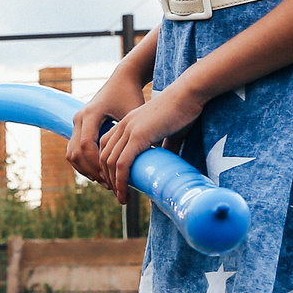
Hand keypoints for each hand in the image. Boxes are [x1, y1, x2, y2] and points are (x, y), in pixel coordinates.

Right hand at [65, 81, 148, 191]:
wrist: (123, 79)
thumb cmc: (132, 94)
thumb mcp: (134, 113)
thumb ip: (135, 134)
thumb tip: (147, 161)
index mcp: (91, 113)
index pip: (86, 145)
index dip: (97, 164)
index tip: (112, 177)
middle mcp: (79, 118)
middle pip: (75, 152)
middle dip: (91, 171)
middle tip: (109, 185)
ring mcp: (76, 122)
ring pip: (71, 154)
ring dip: (86, 170)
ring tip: (105, 181)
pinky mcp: (79, 126)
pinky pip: (74, 150)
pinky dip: (84, 164)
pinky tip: (100, 173)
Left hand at [94, 83, 204, 201]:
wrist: (189, 93)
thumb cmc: (184, 111)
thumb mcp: (170, 132)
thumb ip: (165, 146)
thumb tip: (167, 160)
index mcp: (127, 123)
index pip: (106, 147)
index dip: (108, 166)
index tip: (117, 182)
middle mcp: (123, 126)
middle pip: (104, 156)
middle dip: (107, 178)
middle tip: (118, 194)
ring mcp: (128, 130)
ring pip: (110, 162)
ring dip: (113, 183)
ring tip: (122, 198)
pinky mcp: (138, 135)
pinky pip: (122, 163)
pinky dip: (121, 180)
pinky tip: (124, 193)